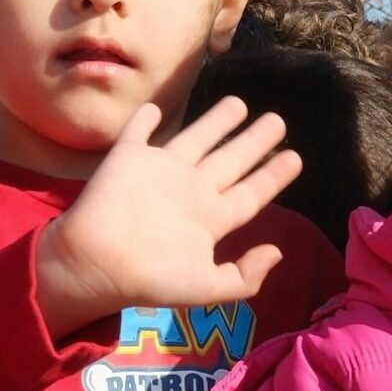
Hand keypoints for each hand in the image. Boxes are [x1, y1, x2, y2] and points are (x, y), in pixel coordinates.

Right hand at [36, 97, 302, 337]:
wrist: (96, 263)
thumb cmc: (151, 277)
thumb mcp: (207, 287)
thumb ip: (245, 276)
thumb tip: (277, 252)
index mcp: (210, 218)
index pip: (250, 193)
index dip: (272, 176)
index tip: (295, 158)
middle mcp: (190, 191)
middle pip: (231, 160)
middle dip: (255, 141)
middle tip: (279, 120)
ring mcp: (160, 172)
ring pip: (196, 138)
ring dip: (216, 121)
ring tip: (240, 103)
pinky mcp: (128, 158)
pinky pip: (139, 132)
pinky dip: (145, 118)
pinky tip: (154, 107)